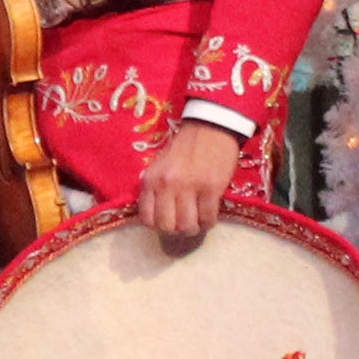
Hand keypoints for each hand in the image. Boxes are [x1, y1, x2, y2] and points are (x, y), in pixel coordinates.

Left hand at [139, 122, 245, 251]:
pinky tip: (209, 215)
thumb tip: (158, 216)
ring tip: (198, 221)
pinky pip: (208, 218)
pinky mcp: (211, 188)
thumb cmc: (184, 148)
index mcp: (151, 179)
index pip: (147, 218)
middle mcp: (167, 185)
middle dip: (176, 231)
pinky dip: (208, 222)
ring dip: (193, 228)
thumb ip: (156, 189)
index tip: (167, 221)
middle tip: (184, 224)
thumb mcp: (160, 166)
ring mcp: (189, 187)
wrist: (210, 127)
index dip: (158, 225)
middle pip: (167, 227)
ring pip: (187, 226)